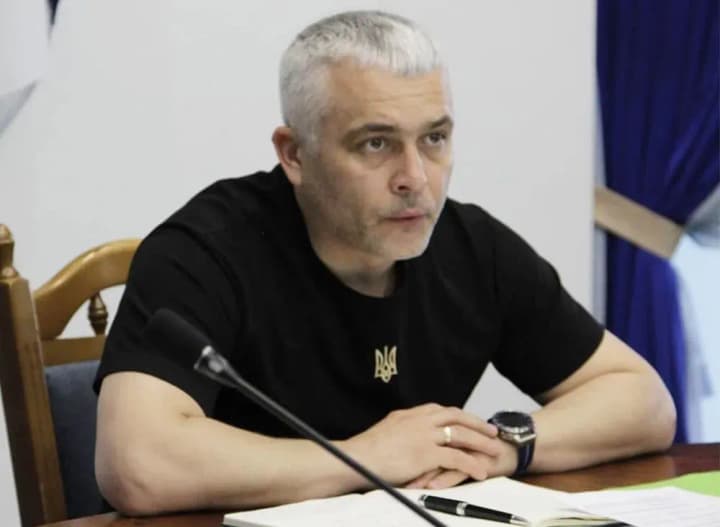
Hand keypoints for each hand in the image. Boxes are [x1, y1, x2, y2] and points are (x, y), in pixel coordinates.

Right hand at [343, 403, 499, 488]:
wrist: (356, 458)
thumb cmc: (366, 450)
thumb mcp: (387, 430)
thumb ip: (402, 428)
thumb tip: (407, 432)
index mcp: (410, 414)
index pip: (441, 410)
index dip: (459, 415)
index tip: (470, 420)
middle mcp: (420, 421)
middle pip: (456, 417)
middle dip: (477, 424)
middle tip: (492, 430)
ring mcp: (424, 436)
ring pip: (460, 435)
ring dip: (480, 442)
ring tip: (494, 450)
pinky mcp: (426, 454)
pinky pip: (456, 458)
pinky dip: (471, 465)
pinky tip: (480, 471)